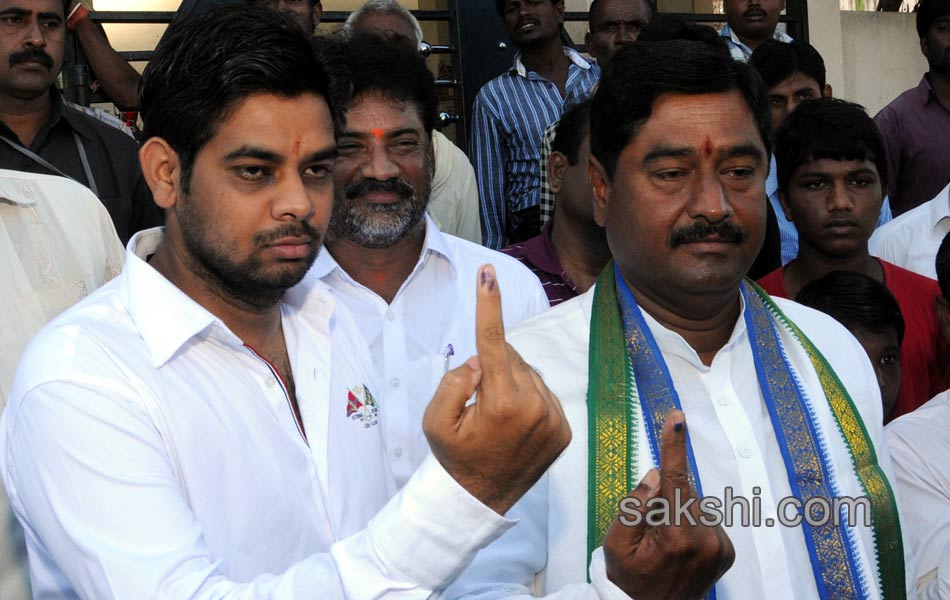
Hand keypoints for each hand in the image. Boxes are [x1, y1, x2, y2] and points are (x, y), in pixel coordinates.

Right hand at [423, 264, 571, 514]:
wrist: (480, 500)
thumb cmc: (454, 457)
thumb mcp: (435, 420)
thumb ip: (454, 381)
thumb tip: (480, 360)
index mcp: (502, 402)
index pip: (492, 341)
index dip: (488, 303)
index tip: (486, 273)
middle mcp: (535, 406)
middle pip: (510, 357)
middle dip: (491, 367)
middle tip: (476, 402)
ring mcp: (554, 418)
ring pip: (528, 374)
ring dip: (510, 383)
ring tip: (496, 419)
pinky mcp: (564, 429)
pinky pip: (543, 394)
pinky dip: (527, 399)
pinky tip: (514, 425)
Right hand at [603, 410, 733, 599]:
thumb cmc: (629, 576)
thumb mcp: (615, 542)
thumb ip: (633, 505)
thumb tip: (655, 473)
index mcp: (676, 535)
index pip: (675, 479)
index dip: (674, 446)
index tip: (677, 418)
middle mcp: (706, 539)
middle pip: (682, 492)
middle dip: (665, 499)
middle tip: (649, 530)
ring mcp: (721, 547)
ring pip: (694, 505)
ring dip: (678, 512)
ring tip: (664, 544)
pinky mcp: (727, 551)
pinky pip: (705, 519)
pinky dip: (690, 524)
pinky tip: (679, 547)